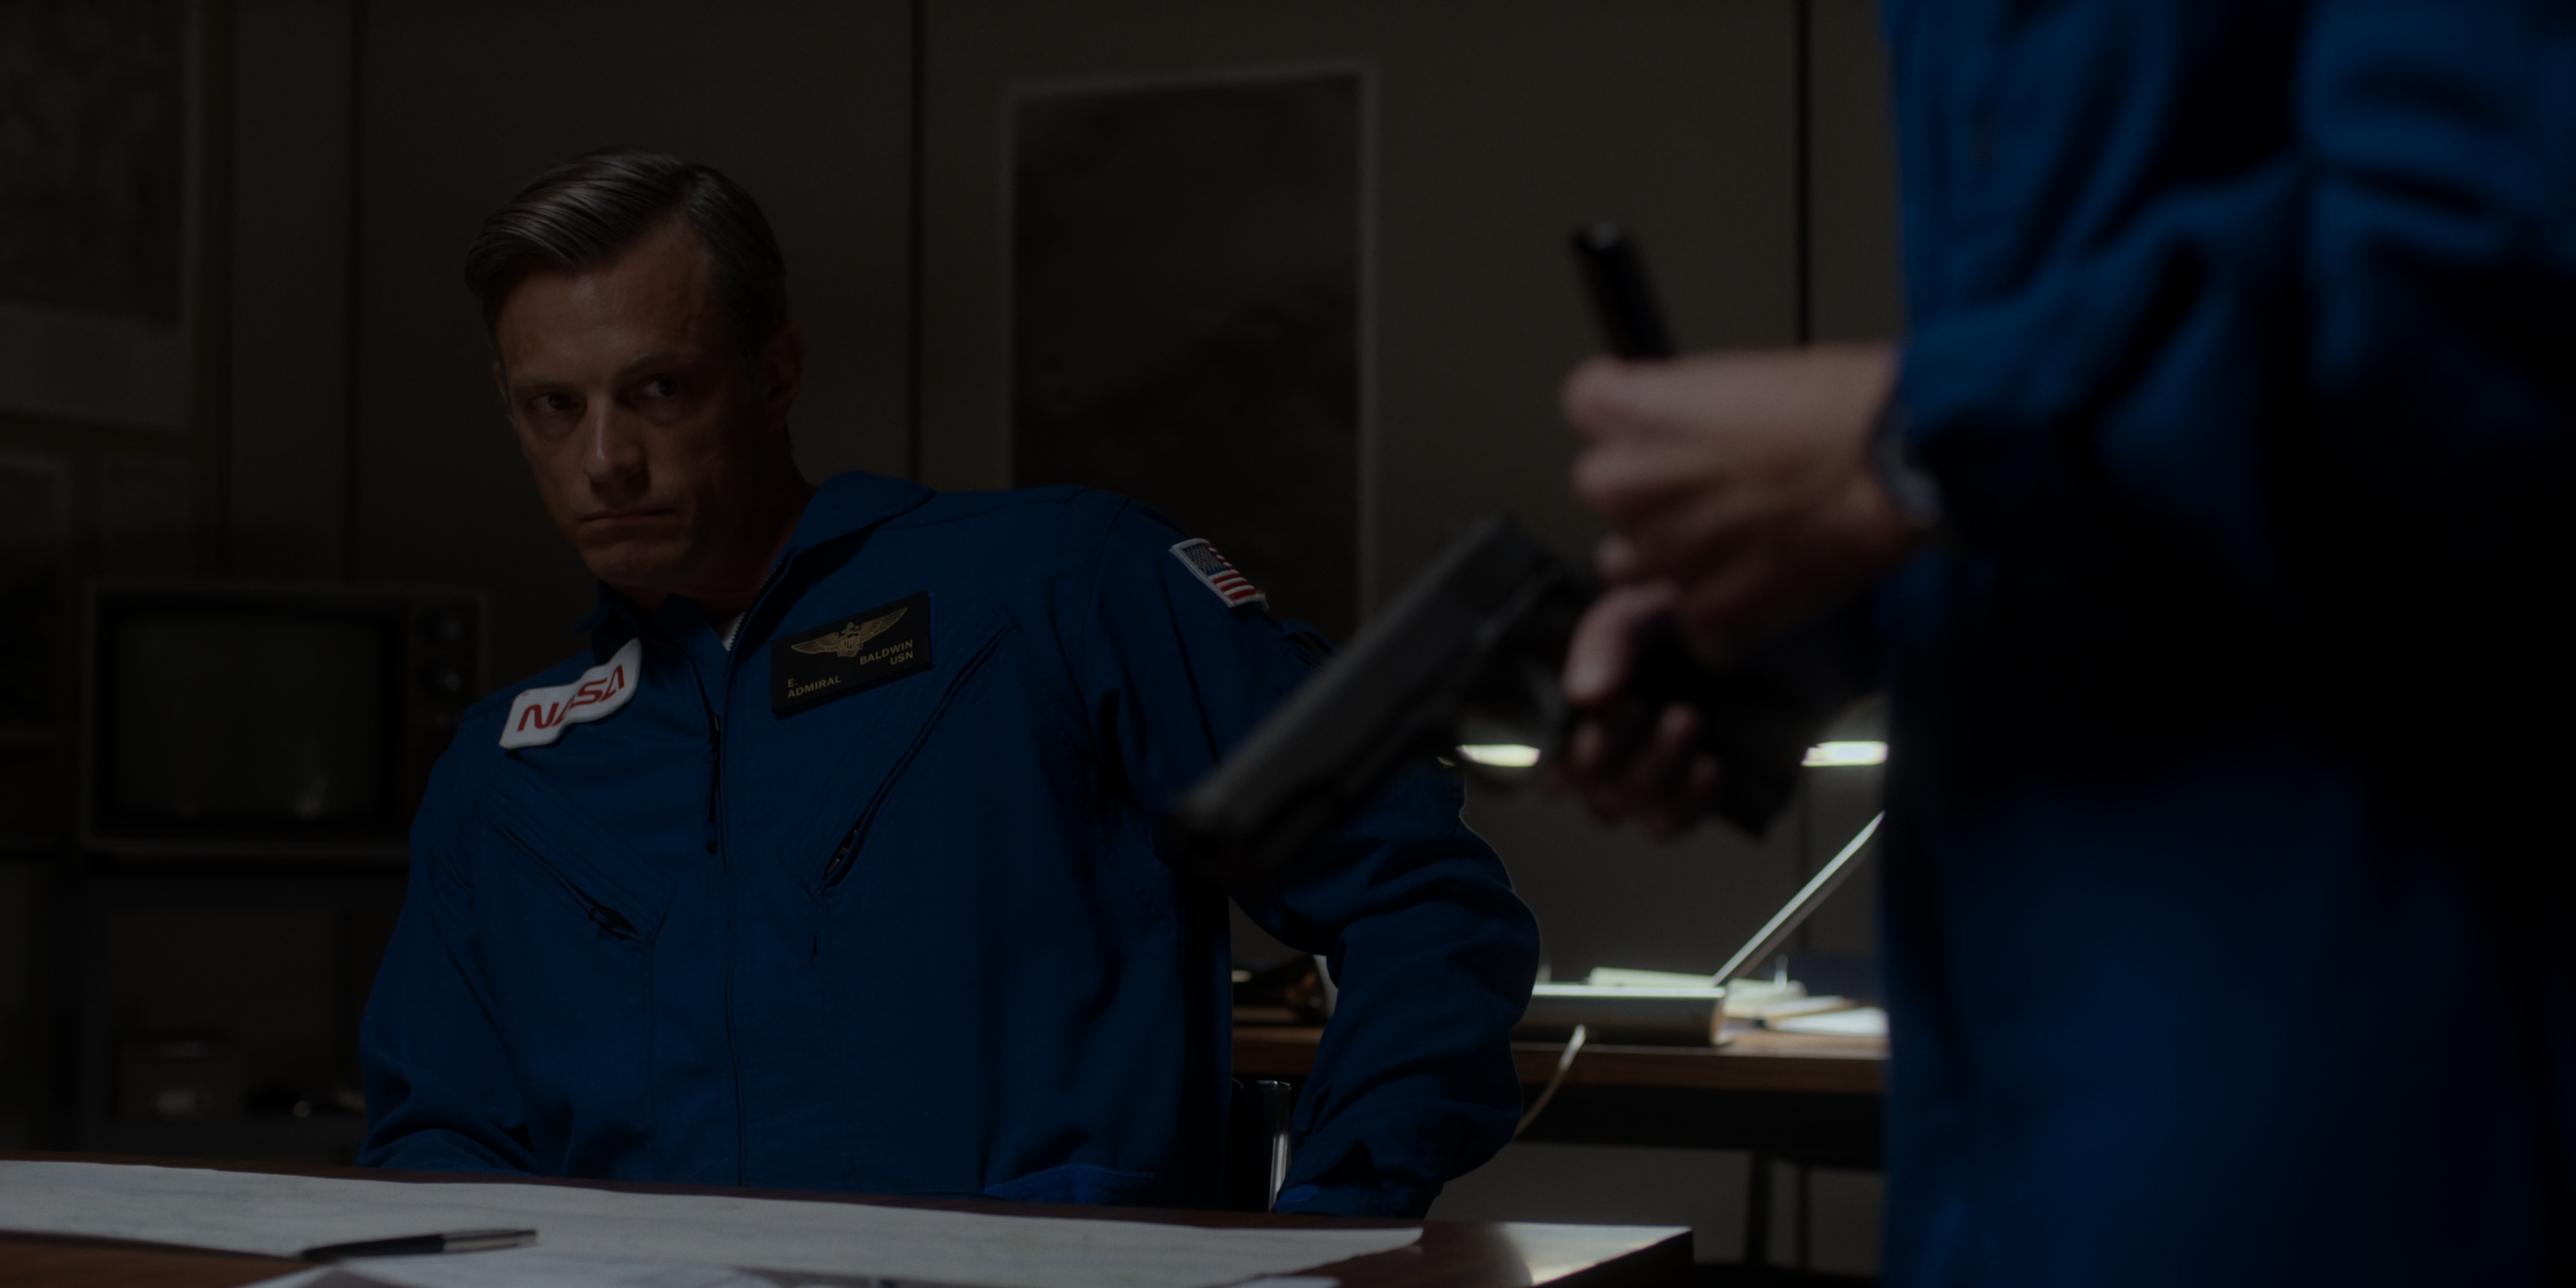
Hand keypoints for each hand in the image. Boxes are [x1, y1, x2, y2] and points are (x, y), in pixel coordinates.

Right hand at [1550, 583, 1721, 837]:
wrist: (1794, 627)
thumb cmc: (1712, 607)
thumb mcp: (1651, 603)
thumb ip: (1608, 638)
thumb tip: (1581, 696)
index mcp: (1583, 688)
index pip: (1542, 738)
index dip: (1561, 737)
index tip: (1605, 703)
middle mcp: (1607, 734)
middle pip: (1573, 781)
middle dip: (1605, 752)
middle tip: (1643, 707)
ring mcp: (1648, 768)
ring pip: (1616, 806)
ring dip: (1648, 771)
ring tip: (1688, 720)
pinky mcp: (1691, 794)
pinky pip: (1664, 826)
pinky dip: (1682, 805)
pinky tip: (1709, 767)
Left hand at [1565, 343, 1918, 660]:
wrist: (1896, 468)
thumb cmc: (1840, 409)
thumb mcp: (1744, 373)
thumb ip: (1685, 404)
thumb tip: (1678, 422)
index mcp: (1632, 414)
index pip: (1587, 404)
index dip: (1628, 409)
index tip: (1652, 418)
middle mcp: (1628, 487)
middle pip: (1606, 488)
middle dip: (1648, 489)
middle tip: (1710, 484)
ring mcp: (1663, 556)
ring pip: (1630, 563)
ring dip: (1669, 555)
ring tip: (1732, 538)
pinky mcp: (1706, 613)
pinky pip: (1693, 623)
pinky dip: (1722, 613)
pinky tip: (1760, 582)